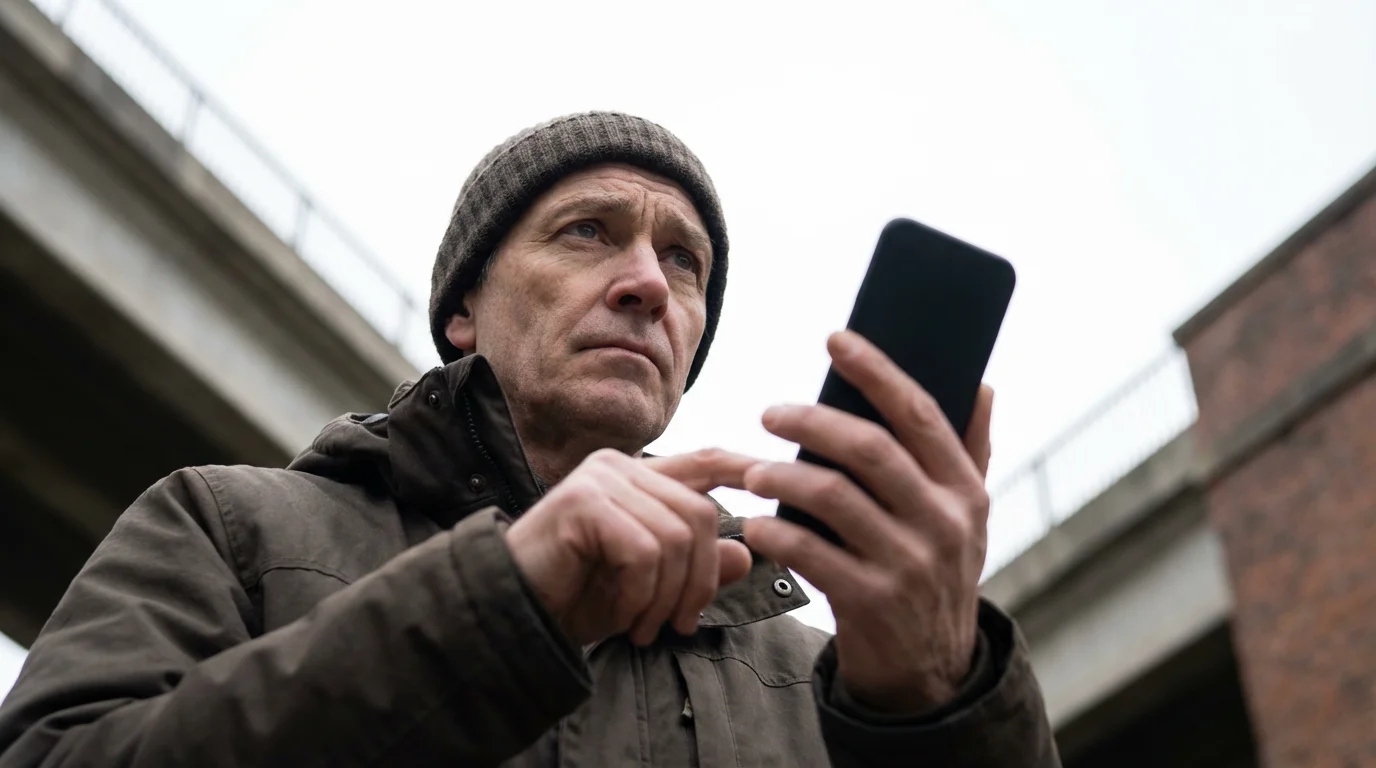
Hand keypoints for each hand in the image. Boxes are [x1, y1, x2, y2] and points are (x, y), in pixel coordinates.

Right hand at [506, 448, 757, 646]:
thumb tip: (746, 553)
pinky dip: (638, 596)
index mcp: (639, 477)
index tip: (775, 481)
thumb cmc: (575, 598)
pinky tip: (621, 617)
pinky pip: (642, 552)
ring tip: (644, 629)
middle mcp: (621, 467)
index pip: (706, 461)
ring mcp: (600, 479)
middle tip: (677, 626)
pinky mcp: (583, 502)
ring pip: (675, 538)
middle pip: (701, 515)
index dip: (746, 468)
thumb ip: (694, 566)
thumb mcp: (649, 588)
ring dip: (666, 597)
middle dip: (699, 582)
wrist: (511, 615)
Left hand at [742, 330, 993, 713]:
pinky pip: (811, 554)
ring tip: (754, 473)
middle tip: (771, 412)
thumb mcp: (967, 516)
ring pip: (834, 497)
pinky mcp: (872, 601)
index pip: (919, 413)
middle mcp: (944, 521)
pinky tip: (755, 525)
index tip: (836, 339)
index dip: (876, 370)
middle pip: (870, 449)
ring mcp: (910, 563)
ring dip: (783, 477)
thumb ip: (971, 449)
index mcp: (965, 488)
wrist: (932, 673)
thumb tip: (981, 382)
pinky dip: (776, 534)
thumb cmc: (935, 572)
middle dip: (812, 421)